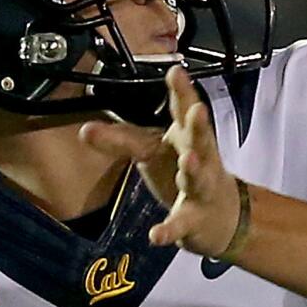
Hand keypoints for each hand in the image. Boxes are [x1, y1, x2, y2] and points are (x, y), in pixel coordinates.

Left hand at [79, 66, 241, 257]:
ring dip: (192, 169)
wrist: (222, 217)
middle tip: (197, 109)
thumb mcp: (152, 150)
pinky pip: (181, 224)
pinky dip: (169, 230)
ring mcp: (200, 189)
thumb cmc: (182, 172)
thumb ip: (121, 139)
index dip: (182, 91)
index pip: (184, 110)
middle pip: (201, 139)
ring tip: (186, 161)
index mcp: (186, 137)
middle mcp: (198, 158)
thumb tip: (84, 128)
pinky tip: (156, 236)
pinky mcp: (193, 219)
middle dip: (199, 124)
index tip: (177, 70)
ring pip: (197, 178)